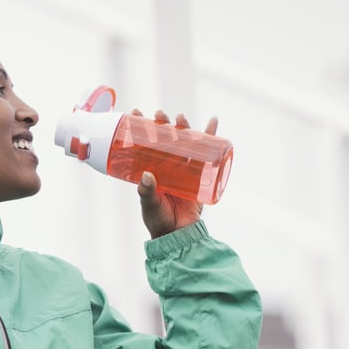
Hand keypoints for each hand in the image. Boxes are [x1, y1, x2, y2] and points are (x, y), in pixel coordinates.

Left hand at [134, 108, 218, 238]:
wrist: (178, 235)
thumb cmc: (159, 221)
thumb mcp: (149, 204)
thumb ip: (147, 191)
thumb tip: (147, 175)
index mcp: (150, 169)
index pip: (143, 142)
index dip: (139, 126)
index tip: (135, 112)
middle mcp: (166, 165)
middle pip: (165, 137)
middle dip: (163, 123)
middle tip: (160, 115)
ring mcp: (183, 168)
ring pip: (185, 141)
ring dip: (184, 126)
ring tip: (181, 117)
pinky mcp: (199, 174)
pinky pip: (207, 153)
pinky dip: (211, 136)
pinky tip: (213, 121)